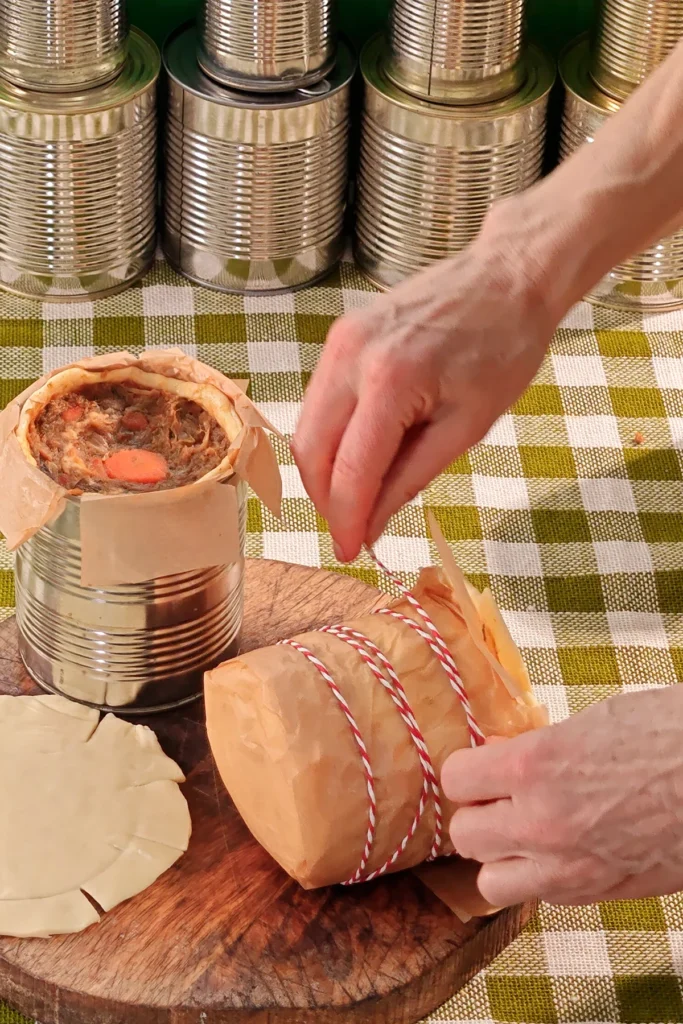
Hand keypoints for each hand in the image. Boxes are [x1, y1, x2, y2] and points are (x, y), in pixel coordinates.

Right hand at [292, 205, 557, 561]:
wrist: (507, 276)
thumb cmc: (504, 347)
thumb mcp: (466, 426)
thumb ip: (410, 478)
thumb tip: (372, 526)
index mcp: (390, 380)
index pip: (349, 471)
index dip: (346, 520)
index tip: (351, 554)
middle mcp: (351, 356)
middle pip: (310, 451)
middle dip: (326, 500)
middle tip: (354, 531)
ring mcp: (340, 340)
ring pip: (307, 427)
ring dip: (324, 472)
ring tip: (359, 497)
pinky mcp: (340, 335)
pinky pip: (319, 401)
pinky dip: (331, 438)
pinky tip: (361, 455)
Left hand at [442, 687, 682, 906]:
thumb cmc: (669, 733)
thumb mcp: (589, 723)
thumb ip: (536, 748)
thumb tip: (501, 756)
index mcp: (534, 766)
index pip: (454, 779)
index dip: (468, 769)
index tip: (481, 765)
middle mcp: (540, 822)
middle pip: (463, 835)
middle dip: (478, 813)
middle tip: (500, 799)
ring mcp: (569, 867)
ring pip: (490, 882)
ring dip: (500, 857)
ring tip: (523, 833)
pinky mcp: (599, 893)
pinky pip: (540, 897)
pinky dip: (540, 878)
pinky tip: (562, 850)